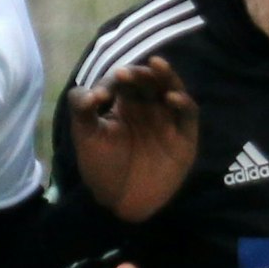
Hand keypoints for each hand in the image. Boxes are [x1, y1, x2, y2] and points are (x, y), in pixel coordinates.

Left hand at [67, 57, 198, 222]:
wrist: (118, 202)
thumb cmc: (101, 167)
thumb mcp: (85, 136)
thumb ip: (81, 110)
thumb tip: (91, 92)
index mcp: (125, 103)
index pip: (126, 81)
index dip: (118, 79)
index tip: (105, 91)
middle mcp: (148, 107)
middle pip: (150, 81)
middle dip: (141, 73)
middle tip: (130, 73)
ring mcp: (168, 120)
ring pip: (171, 90)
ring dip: (166, 77)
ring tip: (156, 65)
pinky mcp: (184, 136)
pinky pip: (188, 113)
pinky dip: (183, 102)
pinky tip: (171, 98)